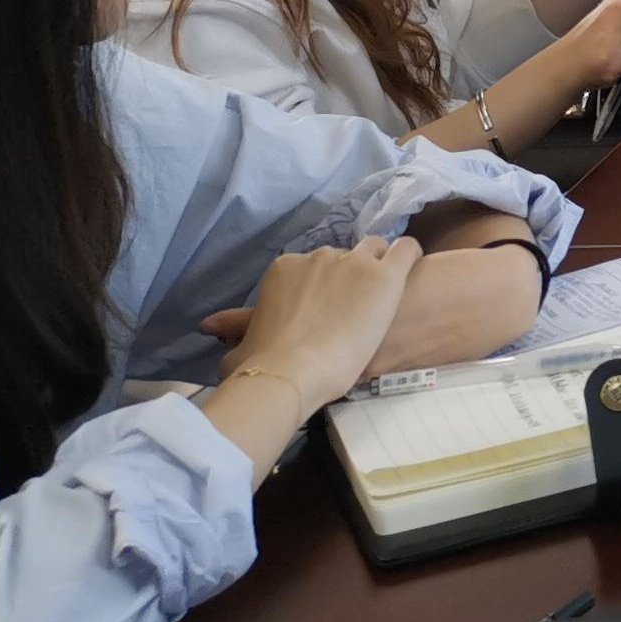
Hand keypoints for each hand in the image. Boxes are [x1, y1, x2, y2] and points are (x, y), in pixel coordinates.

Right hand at [208, 234, 419, 411]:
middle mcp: (319, 257)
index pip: (311, 265)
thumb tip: (210, 327)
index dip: (322, 285)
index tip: (326, 306)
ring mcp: (353, 263)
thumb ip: (234, 330)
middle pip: (343, 256)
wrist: (294, 371)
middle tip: (355, 306)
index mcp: (285, 268)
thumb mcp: (240, 344)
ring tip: (383, 292)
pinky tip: (411, 266)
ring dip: (378, 265)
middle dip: (349, 277)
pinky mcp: (384, 276)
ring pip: (374, 249)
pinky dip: (410, 254)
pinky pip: (405, 250)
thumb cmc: (263, 364)